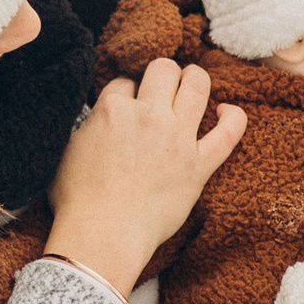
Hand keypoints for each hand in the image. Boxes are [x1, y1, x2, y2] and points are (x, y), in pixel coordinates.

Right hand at [44, 59, 244, 303]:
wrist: (102, 234)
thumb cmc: (78, 201)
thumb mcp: (69, 149)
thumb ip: (89, 126)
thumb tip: (96, 120)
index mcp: (112, 109)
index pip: (124, 81)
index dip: (127, 91)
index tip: (129, 104)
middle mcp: (147, 115)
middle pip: (163, 70)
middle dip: (164, 73)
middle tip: (164, 83)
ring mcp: (177, 138)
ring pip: (197, 86)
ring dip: (196, 78)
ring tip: (194, 81)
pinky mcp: (198, 165)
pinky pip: (229, 134)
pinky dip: (234, 118)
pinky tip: (228, 112)